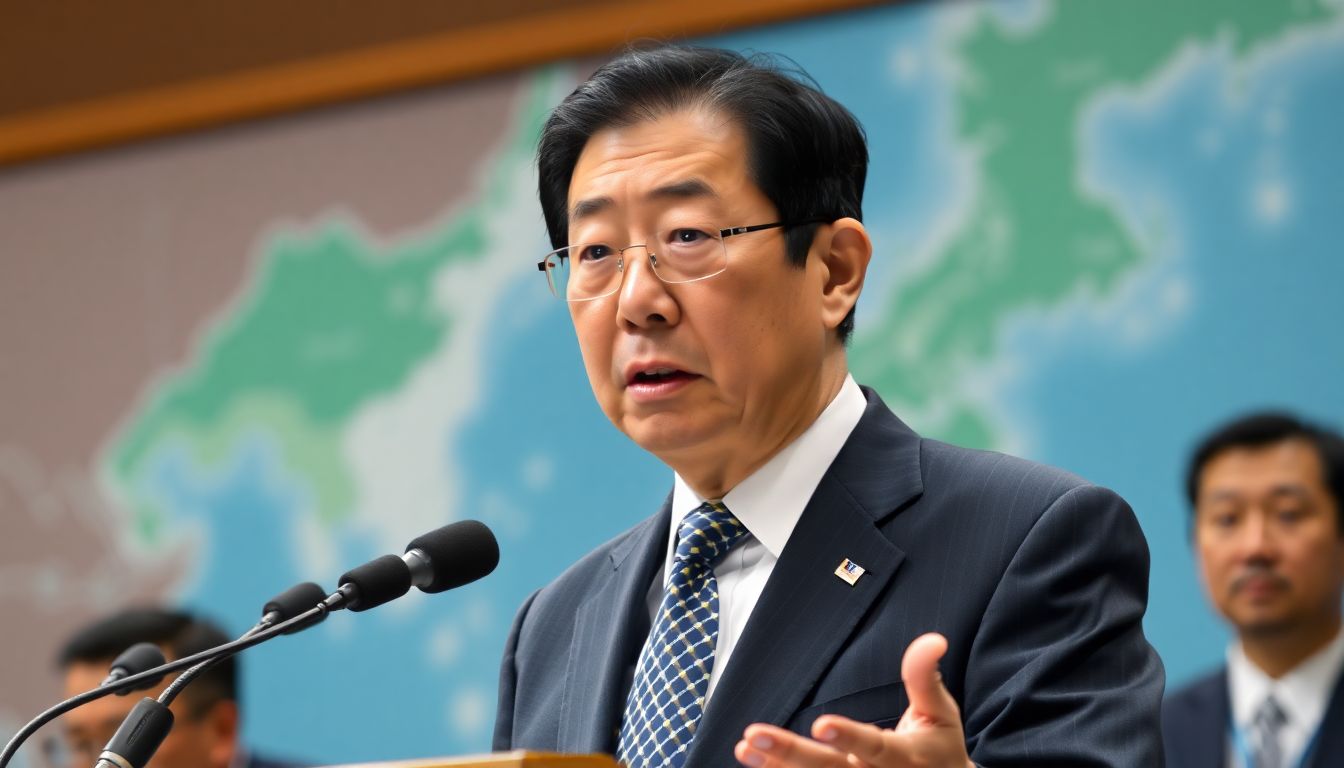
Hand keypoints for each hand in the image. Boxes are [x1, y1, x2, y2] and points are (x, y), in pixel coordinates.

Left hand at [734, 633, 973, 767]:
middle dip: (792, 754)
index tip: (822, 724)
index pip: (875, 747)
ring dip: (776, 765)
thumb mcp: (941, 713)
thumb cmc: (938, 748)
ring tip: (745, 747)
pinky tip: (753, 759)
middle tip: (754, 735)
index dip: (850, 737)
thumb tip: (933, 640)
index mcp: (906, 757)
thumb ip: (925, 678)